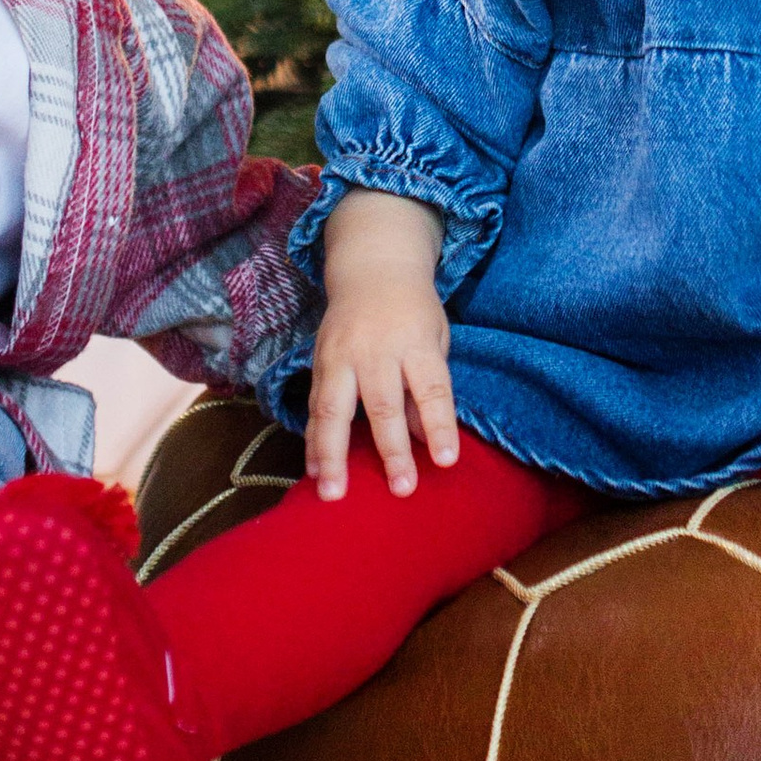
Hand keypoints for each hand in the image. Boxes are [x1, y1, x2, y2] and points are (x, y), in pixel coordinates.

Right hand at [310, 191, 458, 498]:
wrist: (372, 267)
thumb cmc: (413, 311)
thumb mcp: (434, 340)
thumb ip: (427, 390)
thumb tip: (424, 442)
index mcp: (415, 343)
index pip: (432, 389)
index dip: (440, 426)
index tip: (446, 461)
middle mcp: (376, 350)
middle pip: (383, 404)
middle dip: (392, 450)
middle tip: (401, 488)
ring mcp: (341, 356)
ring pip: (335, 410)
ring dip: (333, 455)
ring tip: (334, 493)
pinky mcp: (318, 362)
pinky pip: (314, 407)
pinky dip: (313, 442)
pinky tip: (314, 473)